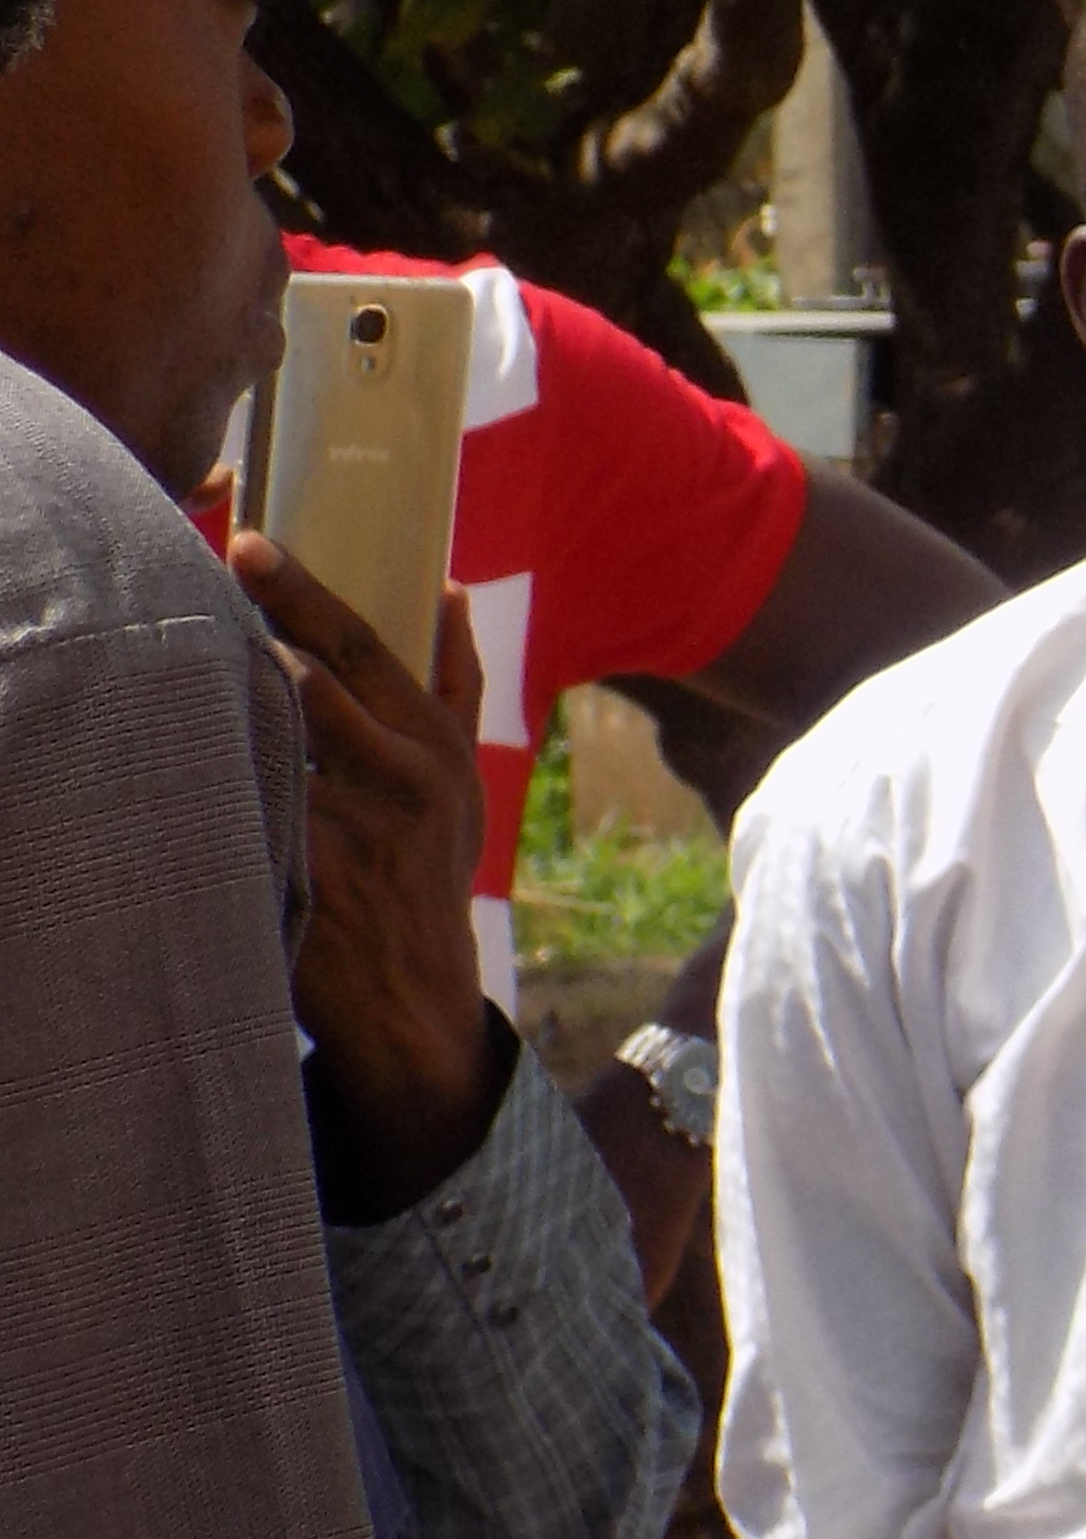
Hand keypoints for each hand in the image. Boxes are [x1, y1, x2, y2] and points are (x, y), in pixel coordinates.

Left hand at [234, 528, 508, 1221]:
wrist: (414, 998)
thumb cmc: (427, 871)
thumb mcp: (462, 780)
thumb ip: (453, 687)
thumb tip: (452, 591)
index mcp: (440, 749)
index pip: (371, 649)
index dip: (308, 592)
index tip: (252, 541)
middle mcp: (407, 781)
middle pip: (319, 676)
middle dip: (265, 618)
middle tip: (216, 562)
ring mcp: (354, 828)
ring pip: (271, 735)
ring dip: (226, 692)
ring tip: (181, 655)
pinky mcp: (307, 874)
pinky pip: (247, 804)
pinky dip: (208, 771)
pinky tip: (170, 750)